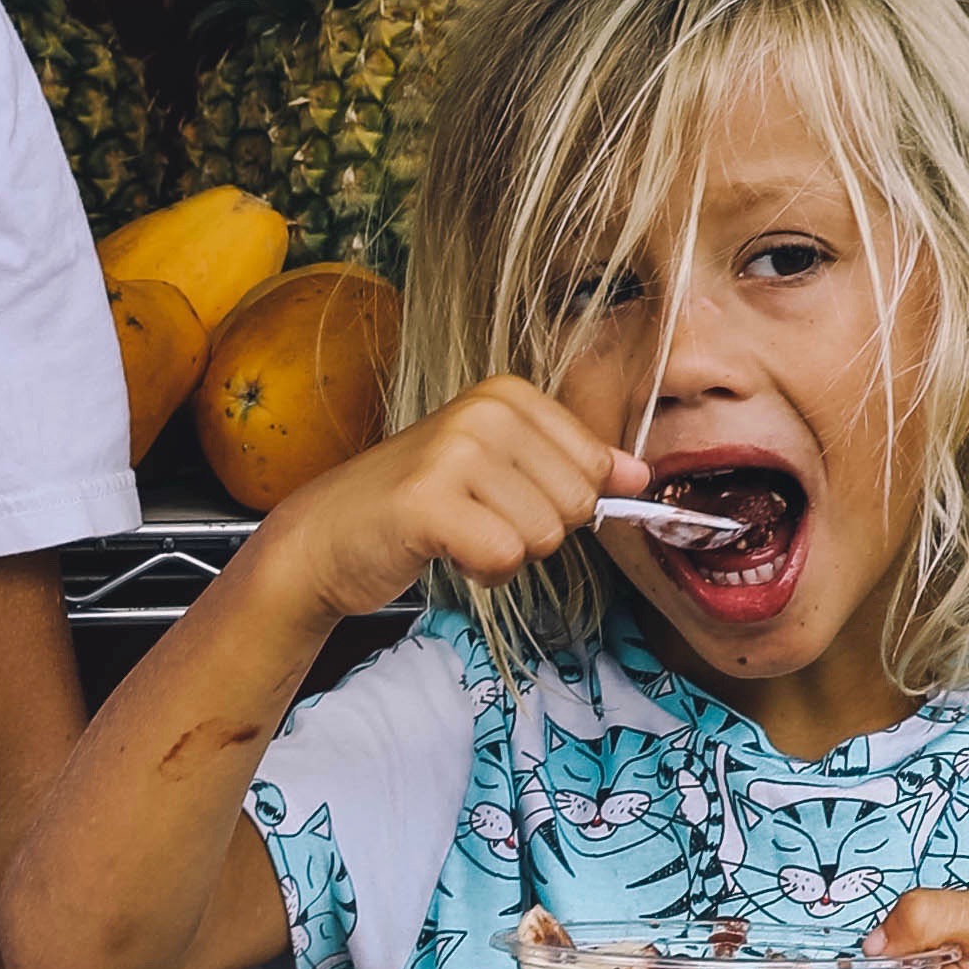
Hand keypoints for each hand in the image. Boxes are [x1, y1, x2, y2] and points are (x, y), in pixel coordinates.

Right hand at [255, 378, 635, 633]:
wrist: (328, 537)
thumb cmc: (417, 506)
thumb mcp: (501, 471)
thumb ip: (571, 466)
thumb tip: (640, 475)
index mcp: (508, 395)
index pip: (595, 469)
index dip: (559, 503)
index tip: (505, 498)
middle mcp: (484, 411)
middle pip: (577, 505)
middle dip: (535, 532)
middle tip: (476, 520)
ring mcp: (455, 452)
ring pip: (544, 536)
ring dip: (505, 554)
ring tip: (457, 533)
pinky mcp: (428, 501)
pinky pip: (503, 557)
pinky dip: (482, 573)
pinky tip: (446, 551)